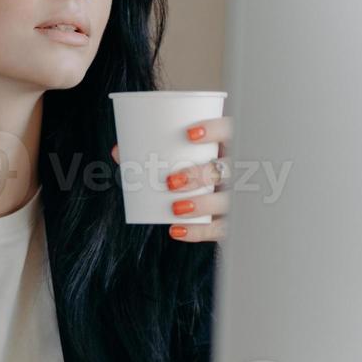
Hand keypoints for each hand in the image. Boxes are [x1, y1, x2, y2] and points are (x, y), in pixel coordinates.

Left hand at [111, 114, 231, 242]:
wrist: (232, 194)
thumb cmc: (201, 164)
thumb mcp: (186, 154)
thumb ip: (155, 152)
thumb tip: (119, 152)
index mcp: (231, 144)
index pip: (232, 130)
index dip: (215, 130)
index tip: (189, 135)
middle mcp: (242, 168)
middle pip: (228, 169)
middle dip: (199, 175)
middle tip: (171, 181)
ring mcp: (241, 195)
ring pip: (229, 201)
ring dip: (202, 204)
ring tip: (174, 208)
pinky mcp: (234, 220)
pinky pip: (222, 229)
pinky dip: (198, 232)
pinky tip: (176, 231)